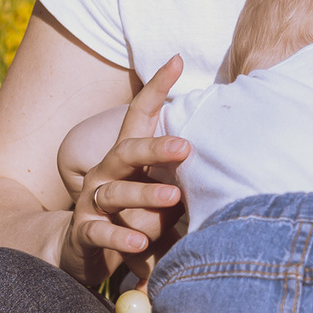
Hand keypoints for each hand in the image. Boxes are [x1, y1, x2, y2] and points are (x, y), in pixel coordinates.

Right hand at [66, 56, 187, 291]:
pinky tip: (140, 243)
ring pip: (116, 192)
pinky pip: (101, 232)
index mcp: (125, 158)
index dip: (155, 88)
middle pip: (127, 151)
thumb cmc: (134, 217)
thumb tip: (227, 160)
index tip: (176, 61)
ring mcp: (91, 201)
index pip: (138, 116)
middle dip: (155, 148)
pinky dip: (121, 238)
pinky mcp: (85, 232)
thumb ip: (180, 180)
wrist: (85, 251)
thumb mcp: (159, 195)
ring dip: (145, 194)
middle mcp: (105, 172)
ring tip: (174, 198)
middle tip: (185, 148)